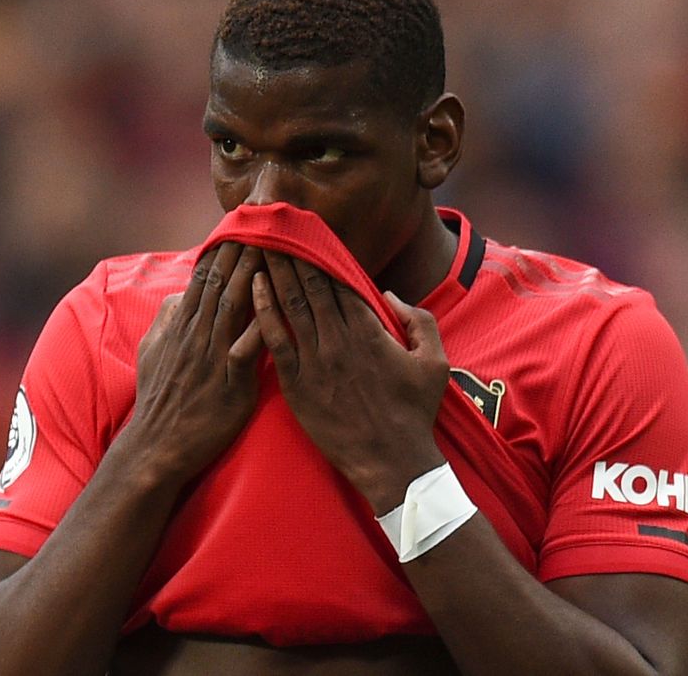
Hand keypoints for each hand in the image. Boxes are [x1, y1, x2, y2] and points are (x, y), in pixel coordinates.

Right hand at [124, 242, 263, 486]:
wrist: (156, 447)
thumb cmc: (160, 401)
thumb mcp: (152, 352)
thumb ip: (166, 320)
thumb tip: (180, 295)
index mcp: (181, 325)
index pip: (203, 276)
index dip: (223, 247)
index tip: (241, 222)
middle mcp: (197, 334)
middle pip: (222, 281)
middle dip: (244, 248)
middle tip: (264, 218)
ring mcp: (212, 356)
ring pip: (236, 305)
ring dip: (255, 273)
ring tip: (273, 244)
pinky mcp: (229, 381)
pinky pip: (248, 347)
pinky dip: (261, 323)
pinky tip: (276, 303)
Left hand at [253, 252, 448, 513]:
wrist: (392, 461)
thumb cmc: (414, 413)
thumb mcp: (434, 362)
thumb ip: (417, 321)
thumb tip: (390, 295)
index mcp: (371, 331)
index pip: (340, 281)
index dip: (322, 253)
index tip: (307, 231)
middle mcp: (340, 339)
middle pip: (310, 285)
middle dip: (292, 253)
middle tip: (274, 226)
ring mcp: (316, 361)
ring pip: (290, 305)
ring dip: (274, 272)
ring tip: (259, 245)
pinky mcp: (297, 383)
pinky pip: (275, 340)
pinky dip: (263, 312)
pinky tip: (253, 288)